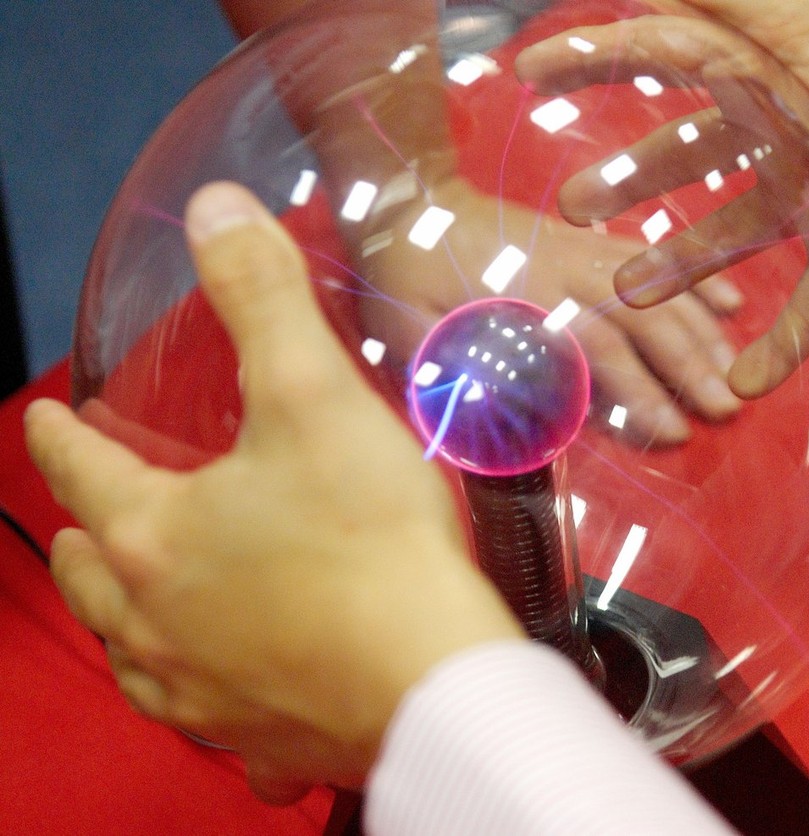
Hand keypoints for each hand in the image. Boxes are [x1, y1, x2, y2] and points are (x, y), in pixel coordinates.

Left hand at [25, 182, 522, 803]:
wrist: (434, 676)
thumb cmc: (368, 539)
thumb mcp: (313, 396)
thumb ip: (261, 296)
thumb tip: (216, 207)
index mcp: (152, 538)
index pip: (80, 473)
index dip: (60, 436)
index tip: (49, 418)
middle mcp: (156, 624)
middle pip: (90, 576)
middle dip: (82, 538)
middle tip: (90, 518)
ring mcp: (203, 693)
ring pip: (134, 656)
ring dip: (126, 621)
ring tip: (136, 603)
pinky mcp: (260, 738)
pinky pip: (212, 723)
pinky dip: (206, 700)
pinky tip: (230, 698)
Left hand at [356, 176, 744, 444]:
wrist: (406, 200)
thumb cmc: (404, 281)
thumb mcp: (413, 335)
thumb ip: (462, 374)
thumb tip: (517, 424)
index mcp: (523, 299)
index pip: (594, 349)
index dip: (635, 392)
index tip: (673, 432)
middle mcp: (563, 272)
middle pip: (640, 317)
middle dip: (688, 365)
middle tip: (728, 408)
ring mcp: (580, 250)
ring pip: (656, 286)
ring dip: (701, 329)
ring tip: (736, 371)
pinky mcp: (586, 239)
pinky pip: (650, 254)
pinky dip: (692, 278)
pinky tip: (731, 304)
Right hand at [516, 1, 808, 395]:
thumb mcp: (808, 27)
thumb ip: (729, 0)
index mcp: (765, 75)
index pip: (661, 58)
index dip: (594, 62)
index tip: (528, 74)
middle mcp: (783, 133)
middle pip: (687, 155)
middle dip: (628, 178)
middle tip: (572, 210)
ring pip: (731, 237)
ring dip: (679, 268)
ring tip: (627, 293)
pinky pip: (803, 310)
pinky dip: (774, 348)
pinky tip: (737, 382)